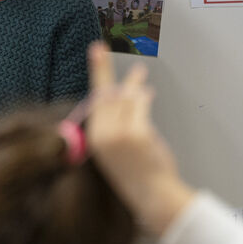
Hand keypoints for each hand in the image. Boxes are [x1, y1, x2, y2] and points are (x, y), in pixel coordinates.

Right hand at [84, 43, 194, 236]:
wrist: (151, 196)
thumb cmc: (135, 175)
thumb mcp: (114, 151)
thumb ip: (113, 127)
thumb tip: (121, 99)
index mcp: (92, 140)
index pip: (91, 103)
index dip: (93, 79)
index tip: (92, 58)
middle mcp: (101, 135)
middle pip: (102, 95)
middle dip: (101, 69)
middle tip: (98, 47)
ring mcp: (117, 134)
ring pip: (123, 98)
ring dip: (132, 84)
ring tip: (138, 71)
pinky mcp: (135, 134)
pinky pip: (139, 107)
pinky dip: (143, 98)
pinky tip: (146, 92)